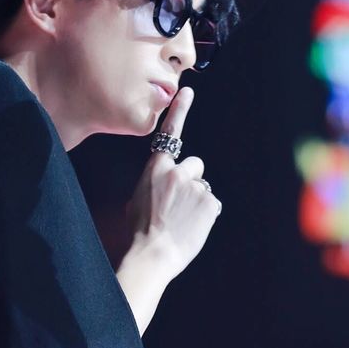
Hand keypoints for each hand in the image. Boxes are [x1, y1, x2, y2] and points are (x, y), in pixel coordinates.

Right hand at [126, 87, 221, 280]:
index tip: (187, 92)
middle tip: (178, 206)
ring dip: (197, 200)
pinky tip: (191, 227)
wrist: (151, 255)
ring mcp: (196, 185)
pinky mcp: (210, 201)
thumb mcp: (137, 199)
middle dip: (190, 181)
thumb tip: (166, 186)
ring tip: (182, 221)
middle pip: (194, 166)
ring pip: (202, 187)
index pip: (170, 134)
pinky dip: (204, 215)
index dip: (179, 110)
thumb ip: (154, 183)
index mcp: (156, 169)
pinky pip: (212, 204)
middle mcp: (177, 171)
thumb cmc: (139, 232)